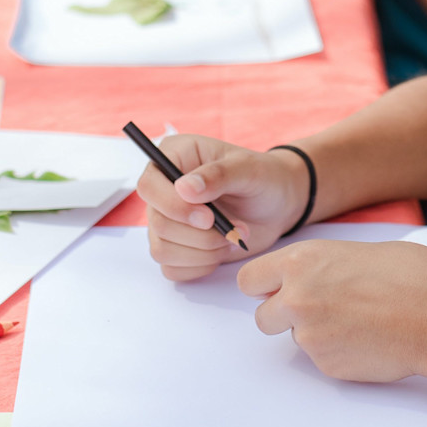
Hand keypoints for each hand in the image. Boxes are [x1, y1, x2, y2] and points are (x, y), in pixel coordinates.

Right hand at [136, 135, 311, 280]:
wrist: (277, 205)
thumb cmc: (263, 178)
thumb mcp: (249, 169)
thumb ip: (218, 175)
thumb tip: (184, 188)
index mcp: (174, 158)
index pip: (149, 185)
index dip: (173, 206)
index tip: (208, 217)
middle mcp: (164, 189)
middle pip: (158, 223)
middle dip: (200, 235)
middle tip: (236, 228)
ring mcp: (168, 220)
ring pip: (162, 249)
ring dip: (203, 252)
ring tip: (234, 238)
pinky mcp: (177, 247)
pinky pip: (173, 269)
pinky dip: (201, 266)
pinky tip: (222, 250)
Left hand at [238, 238, 426, 382]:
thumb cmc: (412, 276)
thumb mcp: (356, 252)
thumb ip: (321, 267)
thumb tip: (309, 276)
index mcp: (300, 262)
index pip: (248, 280)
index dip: (263, 287)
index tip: (275, 290)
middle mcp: (296, 299)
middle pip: (263, 317)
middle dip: (282, 317)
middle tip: (319, 312)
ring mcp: (309, 337)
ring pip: (296, 339)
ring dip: (316, 334)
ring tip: (360, 322)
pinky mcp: (327, 366)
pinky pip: (322, 360)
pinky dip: (340, 353)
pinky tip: (370, 340)